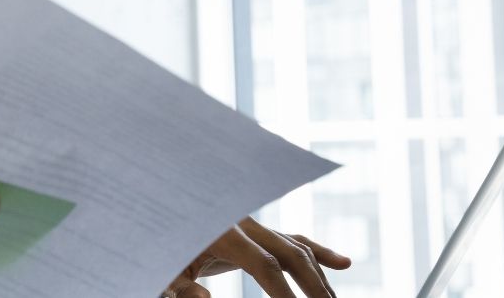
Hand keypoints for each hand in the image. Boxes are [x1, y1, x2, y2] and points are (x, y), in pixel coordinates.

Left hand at [163, 217, 351, 297]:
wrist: (158, 213)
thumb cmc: (160, 247)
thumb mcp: (165, 270)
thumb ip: (182, 288)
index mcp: (222, 232)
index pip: (265, 266)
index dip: (285, 293)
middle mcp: (243, 222)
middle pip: (292, 253)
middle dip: (315, 286)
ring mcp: (252, 223)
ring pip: (297, 245)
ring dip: (319, 275)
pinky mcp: (256, 228)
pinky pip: (293, 237)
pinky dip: (318, 251)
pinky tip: (345, 264)